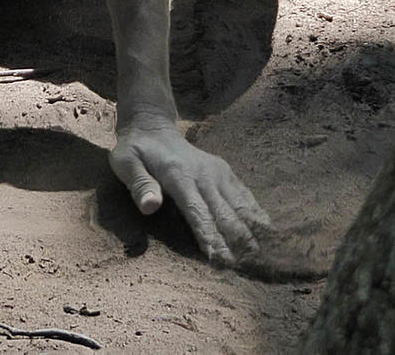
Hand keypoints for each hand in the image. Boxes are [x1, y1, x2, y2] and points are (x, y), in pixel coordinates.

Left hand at [110, 121, 270, 264]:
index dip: (211, 238)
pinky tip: (269, 232)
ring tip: (263, 256)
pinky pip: (245, 196)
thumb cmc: (136, 150)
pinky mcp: (226, 172)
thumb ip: (139, 185)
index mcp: (180, 176)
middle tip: (247, 268)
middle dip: (237, 242)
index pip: (198, 213)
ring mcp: (218, 172)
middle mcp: (205, 174)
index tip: (221, 261)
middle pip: (226, 214)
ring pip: (241, 206)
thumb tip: (150, 207)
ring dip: (253, 231)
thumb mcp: (126, 163)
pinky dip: (257, 215)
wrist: (153, 126)